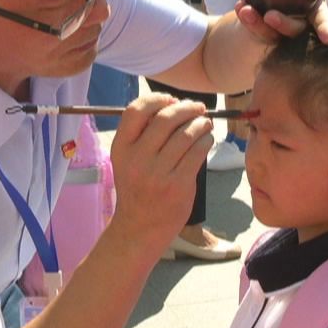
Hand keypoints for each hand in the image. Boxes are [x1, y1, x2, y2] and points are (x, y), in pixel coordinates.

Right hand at [108, 94, 211, 251]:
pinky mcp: (177, 185)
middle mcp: (137, 158)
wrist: (139, 228)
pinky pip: (197, 153)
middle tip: (198, 108)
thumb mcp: (127, 161)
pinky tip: (206, 140)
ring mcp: (157, 173)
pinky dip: (205, 141)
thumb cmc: (137, 189)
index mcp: (121, 148)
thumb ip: (143, 136)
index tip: (171, 99)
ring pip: (185, 134)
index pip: (135, 110)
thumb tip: (174, 106)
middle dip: (186, 108)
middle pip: (165, 118)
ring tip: (205, 124)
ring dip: (200, 124)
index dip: (157, 99)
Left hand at [235, 0, 327, 43]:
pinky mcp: (263, 32)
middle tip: (270, 17)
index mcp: (314, 8)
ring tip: (249, 9)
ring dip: (260, 21)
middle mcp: (299, 23)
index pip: (322, 20)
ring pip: (273, 31)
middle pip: (295, 29)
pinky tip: (241, 7)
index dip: (325, 29)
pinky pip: (255, 28)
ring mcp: (279, 29)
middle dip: (284, 24)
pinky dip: (247, 18)